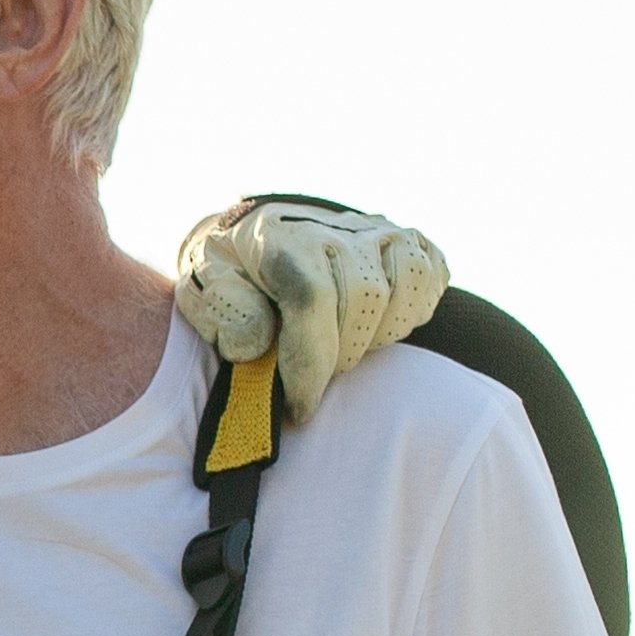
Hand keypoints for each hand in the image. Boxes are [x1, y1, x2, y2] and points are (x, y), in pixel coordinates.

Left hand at [173, 195, 447, 422]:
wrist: (257, 227)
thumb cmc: (230, 269)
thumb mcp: (203, 287)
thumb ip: (224, 313)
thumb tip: (252, 345)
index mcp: (282, 239)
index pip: (313, 299)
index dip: (311, 364)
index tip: (300, 408)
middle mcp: (339, 228)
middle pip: (365, 302)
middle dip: (339, 355)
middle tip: (314, 372)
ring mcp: (379, 230)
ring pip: (402, 293)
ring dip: (375, 335)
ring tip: (341, 344)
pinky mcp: (409, 239)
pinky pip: (430, 280)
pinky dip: (409, 311)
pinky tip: (375, 322)